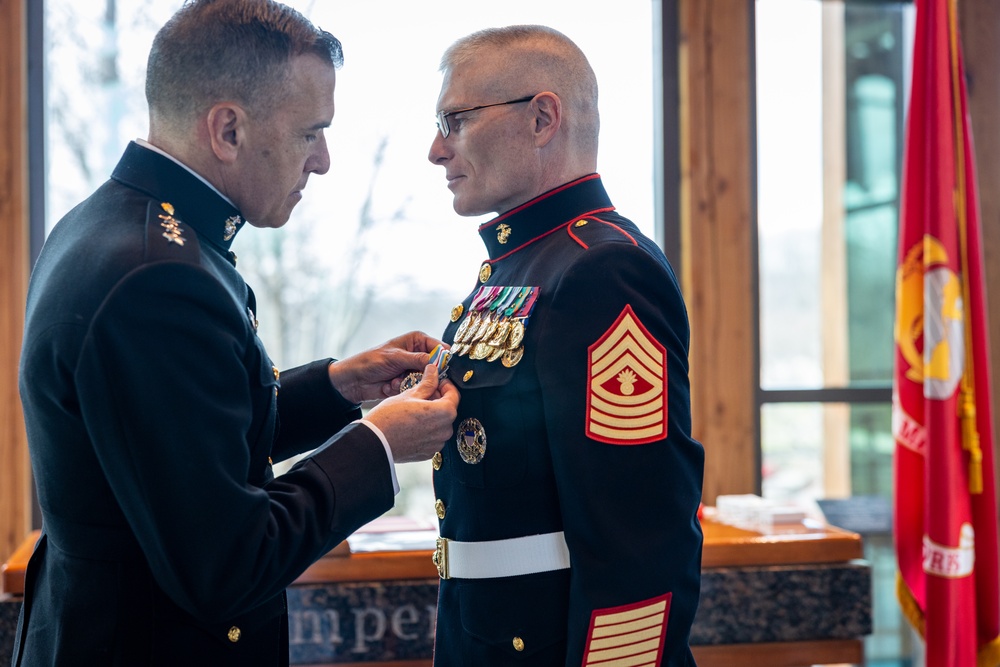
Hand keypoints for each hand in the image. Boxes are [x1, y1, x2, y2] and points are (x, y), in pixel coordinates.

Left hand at [328, 331, 445, 403]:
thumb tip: (437, 361)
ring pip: (426, 380)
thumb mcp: (395, 357)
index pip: (439, 347)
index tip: (440, 369)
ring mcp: (413, 370)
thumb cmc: (371, 361)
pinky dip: (403, 388)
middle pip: (436, 367)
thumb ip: (417, 359)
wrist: (354, 380)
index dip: (443, 358)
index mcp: (417, 341)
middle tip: (412, 376)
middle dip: (424, 374)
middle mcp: (418, 354)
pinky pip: (416, 389)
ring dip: (411, 382)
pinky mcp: (408, 383)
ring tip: (395, 380)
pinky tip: (389, 386)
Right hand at [364, 364, 459, 463]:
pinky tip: (412, 424)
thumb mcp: (410, 394)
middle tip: (422, 394)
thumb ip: (427, 383)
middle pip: (447, 409)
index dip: (445, 385)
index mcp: (445, 412)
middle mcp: (445, 430)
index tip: (436, 381)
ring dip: (432, 415)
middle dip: (437, 400)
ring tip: (414, 410)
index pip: (454, 394)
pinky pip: (432, 437)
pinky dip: (426, 429)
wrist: (374, 442)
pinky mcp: (428, 452)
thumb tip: (433, 370)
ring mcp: (437, 443)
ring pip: (440, 423)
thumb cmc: (389, 417)